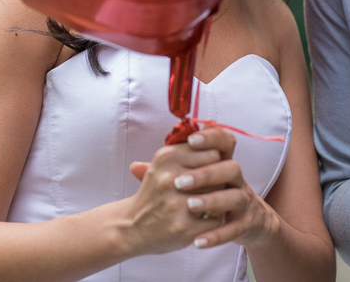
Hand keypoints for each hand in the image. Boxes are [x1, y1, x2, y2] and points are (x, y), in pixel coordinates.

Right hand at [121, 136, 226, 255]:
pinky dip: (212, 221)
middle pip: (217, 172)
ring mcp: (175, 204)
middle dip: (217, 181)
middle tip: (207, 189)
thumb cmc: (155, 191)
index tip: (207, 170)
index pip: (213, 152)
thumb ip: (190, 145)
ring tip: (204, 204)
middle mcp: (169, 178)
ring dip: (216, 202)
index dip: (214, 162)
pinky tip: (201, 220)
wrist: (131, 226)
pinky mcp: (182, 228)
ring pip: (218, 196)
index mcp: (167, 157)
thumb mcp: (165, 162)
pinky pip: (215, 220)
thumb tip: (213, 121)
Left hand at [163, 127, 279, 249]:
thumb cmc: (215, 194)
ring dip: (212, 201)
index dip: (211, 138)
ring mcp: (243, 201)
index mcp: (224, 163)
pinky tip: (198, 242)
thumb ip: (170, 172)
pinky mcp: (245, 224)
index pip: (225, 142)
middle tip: (179, 183)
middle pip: (230, 168)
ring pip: (235, 197)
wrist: (248, 219)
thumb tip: (135, 166)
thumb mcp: (198, 179)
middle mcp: (236, 180)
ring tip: (190, 206)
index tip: (191, 140)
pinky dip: (216, 236)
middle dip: (206, 173)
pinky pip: (234, 229)